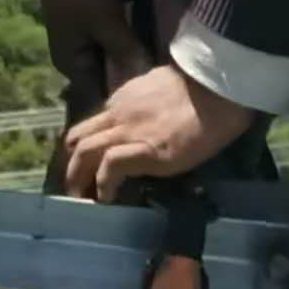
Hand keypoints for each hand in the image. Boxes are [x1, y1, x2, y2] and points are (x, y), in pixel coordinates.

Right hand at [37, 0, 151, 119]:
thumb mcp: (107, 22)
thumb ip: (126, 54)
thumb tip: (146, 85)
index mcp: (73, 64)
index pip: (99, 98)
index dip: (124, 106)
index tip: (153, 109)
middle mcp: (75, 59)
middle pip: (107, 80)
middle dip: (131, 84)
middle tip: (163, 91)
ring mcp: (83, 41)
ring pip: (111, 62)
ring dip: (130, 64)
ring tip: (161, 74)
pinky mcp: (92, 25)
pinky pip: (112, 45)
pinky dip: (127, 48)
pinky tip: (148, 49)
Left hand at [63, 62, 256, 201]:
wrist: (217, 90)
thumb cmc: (200, 89)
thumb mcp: (160, 89)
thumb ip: (145, 106)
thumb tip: (147, 123)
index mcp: (123, 100)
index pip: (92, 125)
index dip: (86, 146)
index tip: (88, 166)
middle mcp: (117, 114)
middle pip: (77, 138)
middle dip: (71, 164)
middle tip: (75, 188)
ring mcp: (128, 131)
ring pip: (85, 151)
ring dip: (78, 177)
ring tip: (82, 199)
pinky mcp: (144, 150)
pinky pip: (111, 166)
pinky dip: (104, 184)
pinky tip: (107, 198)